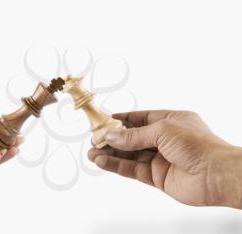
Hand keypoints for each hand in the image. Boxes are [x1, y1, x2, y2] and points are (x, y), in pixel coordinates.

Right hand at [88, 110, 241, 208]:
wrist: (215, 175)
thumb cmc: (197, 145)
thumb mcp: (162, 131)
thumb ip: (134, 136)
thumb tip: (112, 137)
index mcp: (170, 122)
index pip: (141, 119)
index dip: (123, 120)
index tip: (106, 121)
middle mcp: (164, 140)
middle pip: (132, 138)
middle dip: (112, 139)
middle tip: (94, 140)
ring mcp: (159, 158)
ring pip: (129, 155)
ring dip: (110, 154)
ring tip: (92, 152)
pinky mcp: (156, 176)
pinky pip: (132, 169)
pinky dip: (116, 166)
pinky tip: (102, 162)